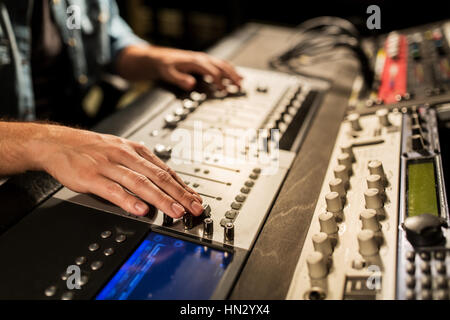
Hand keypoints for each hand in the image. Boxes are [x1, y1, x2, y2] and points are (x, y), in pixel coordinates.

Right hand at [29, 125, 202, 217]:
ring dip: (160, 198)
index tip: (196, 199)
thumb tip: (163, 185)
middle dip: (179, 194)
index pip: (165, 170)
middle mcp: (125, 155)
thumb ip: (141, 167)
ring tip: (174, 212)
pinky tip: (141, 210)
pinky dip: (128, 200)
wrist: (57, 142)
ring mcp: (108, 165)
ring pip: (139, 182)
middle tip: (194, 208)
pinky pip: (112, 189)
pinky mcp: (91, 176)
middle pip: (158, 176)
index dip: (183, 186)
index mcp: (135, 150)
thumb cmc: (91, 149)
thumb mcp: (121, 151)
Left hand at [117, 45, 242, 90]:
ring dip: (233, 73)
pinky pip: (220, 65)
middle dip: (232, 76)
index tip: (223, 90)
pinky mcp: (205, 61)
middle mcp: (202, 58)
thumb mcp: (169, 74)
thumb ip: (180, 79)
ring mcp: (204, 59)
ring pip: (223, 64)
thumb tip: (192, 84)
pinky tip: (235, 76)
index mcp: (196, 61)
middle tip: (240, 86)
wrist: (160, 58)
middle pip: (222, 66)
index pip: (212, 71)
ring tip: (241, 82)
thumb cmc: (165, 66)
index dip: (219, 81)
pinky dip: (229, 70)